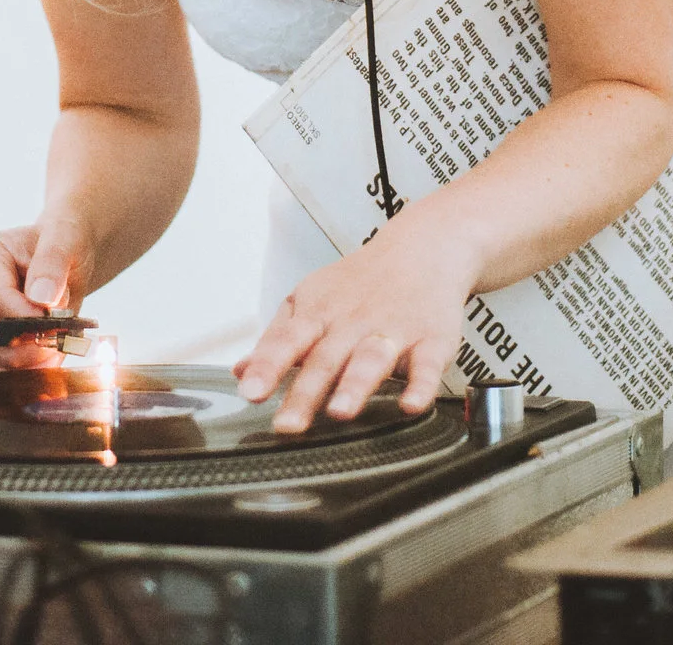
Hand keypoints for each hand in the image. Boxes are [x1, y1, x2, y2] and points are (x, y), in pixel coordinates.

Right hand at [0, 219, 92, 369]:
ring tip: (58, 335)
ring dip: (35, 357)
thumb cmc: (59, 244)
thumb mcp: (66, 238)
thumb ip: (52, 261)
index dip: (29, 319)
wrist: (61, 262)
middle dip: (35, 339)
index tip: (57, 322)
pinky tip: (48, 350)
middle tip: (64, 328)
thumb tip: (40, 296)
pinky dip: (28, 368)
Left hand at [232, 221, 479, 432]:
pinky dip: (421, 386)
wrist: (422, 246)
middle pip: (326, 359)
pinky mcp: (432, 340)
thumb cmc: (359, 282)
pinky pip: (427, 366)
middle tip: (287, 425)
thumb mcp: (311, 300)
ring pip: (371, 360)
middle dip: (305, 393)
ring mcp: (393, 330)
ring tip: (340, 413)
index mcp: (319, 313)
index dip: (267, 366)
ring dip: (355, 386)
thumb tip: (241, 372)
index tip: (250, 393)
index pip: (287, 340)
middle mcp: (353, 322)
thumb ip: (278, 340)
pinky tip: (411, 405)